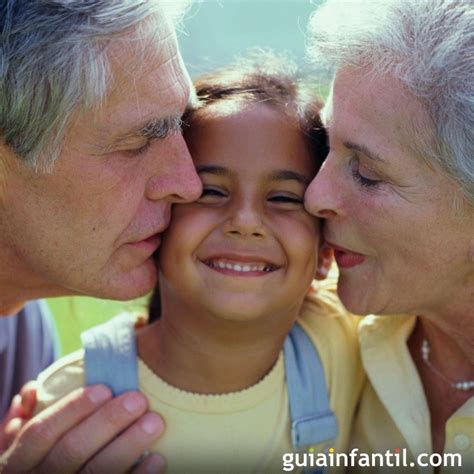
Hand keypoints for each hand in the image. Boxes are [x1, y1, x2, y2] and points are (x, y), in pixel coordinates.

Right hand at [0, 385, 164, 472]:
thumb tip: (33, 391)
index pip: (41, 432)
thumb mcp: (31, 443)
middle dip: (108, 422)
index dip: (72, 408)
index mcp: (20, 461)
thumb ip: (33, 416)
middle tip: (138, 400)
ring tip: (155, 422)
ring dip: (128, 445)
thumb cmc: (46, 458)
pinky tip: (157, 458)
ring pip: (96, 472)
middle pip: (72, 450)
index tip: (105, 388)